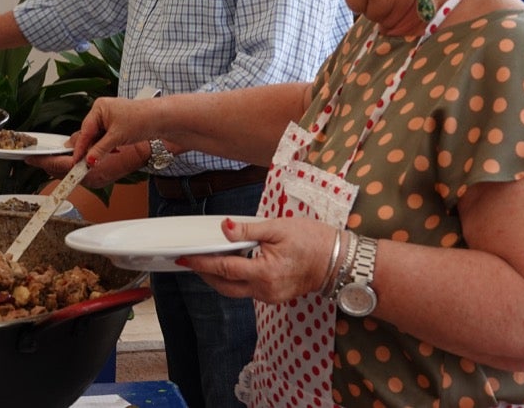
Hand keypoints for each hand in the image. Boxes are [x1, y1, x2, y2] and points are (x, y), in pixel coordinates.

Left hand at [26, 139, 150, 187]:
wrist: (143, 151)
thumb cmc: (125, 143)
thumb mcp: (98, 137)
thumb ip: (79, 142)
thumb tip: (65, 146)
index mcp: (89, 169)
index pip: (59, 167)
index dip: (43, 162)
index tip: (31, 159)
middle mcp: (90, 180)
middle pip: (61, 173)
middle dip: (49, 163)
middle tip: (36, 156)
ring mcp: (94, 182)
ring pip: (68, 174)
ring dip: (59, 165)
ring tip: (50, 156)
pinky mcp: (96, 181)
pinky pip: (77, 175)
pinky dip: (70, 167)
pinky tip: (68, 159)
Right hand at [73, 97, 162, 164]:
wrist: (161, 119)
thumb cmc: (141, 120)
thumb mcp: (117, 137)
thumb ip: (100, 149)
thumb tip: (88, 160)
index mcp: (99, 107)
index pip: (85, 130)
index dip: (81, 147)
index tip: (76, 160)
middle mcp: (102, 110)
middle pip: (90, 133)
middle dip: (92, 148)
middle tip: (89, 162)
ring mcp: (110, 117)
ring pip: (98, 137)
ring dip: (101, 148)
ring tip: (110, 153)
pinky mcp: (117, 124)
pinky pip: (106, 137)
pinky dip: (108, 145)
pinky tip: (115, 150)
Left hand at [178, 217, 336, 304]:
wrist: (337, 260)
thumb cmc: (313, 241)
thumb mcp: (278, 227)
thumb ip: (247, 229)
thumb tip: (224, 228)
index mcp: (264, 272)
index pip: (224, 268)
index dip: (201, 263)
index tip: (185, 258)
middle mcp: (265, 290)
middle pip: (224, 286)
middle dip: (205, 274)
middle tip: (191, 259)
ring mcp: (270, 296)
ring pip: (234, 291)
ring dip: (220, 277)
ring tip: (209, 259)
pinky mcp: (274, 296)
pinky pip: (247, 290)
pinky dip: (235, 278)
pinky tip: (233, 263)